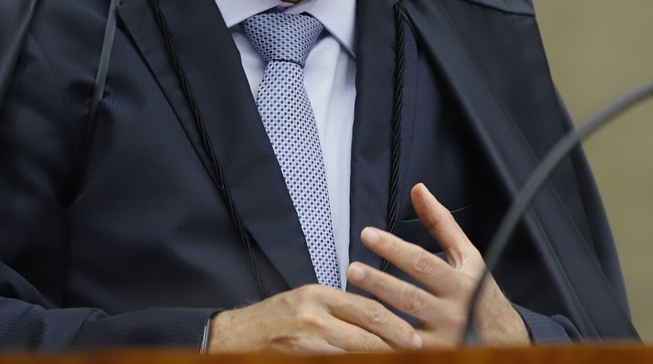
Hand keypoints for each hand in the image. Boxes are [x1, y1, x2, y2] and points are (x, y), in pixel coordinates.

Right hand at [206, 284, 423, 353]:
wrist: (234, 338)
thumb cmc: (271, 320)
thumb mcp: (305, 302)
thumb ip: (337, 308)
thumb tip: (375, 319)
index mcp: (317, 296)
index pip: (367, 310)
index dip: (395, 325)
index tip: (415, 337)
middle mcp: (313, 318)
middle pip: (367, 336)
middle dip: (395, 348)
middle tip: (418, 354)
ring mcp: (307, 343)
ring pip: (356, 354)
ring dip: (379, 358)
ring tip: (397, 360)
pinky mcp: (300, 359)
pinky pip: (337, 363)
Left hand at [346, 182, 528, 346]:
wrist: (506, 341)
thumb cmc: (481, 295)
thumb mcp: (467, 257)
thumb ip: (441, 223)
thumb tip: (419, 190)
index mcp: (459, 283)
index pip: (422, 263)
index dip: (393, 248)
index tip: (368, 234)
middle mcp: (453, 314)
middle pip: (411, 298)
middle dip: (379, 282)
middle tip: (352, 268)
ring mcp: (444, 342)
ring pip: (405, 330)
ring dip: (376, 316)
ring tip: (350, 301)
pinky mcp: (436, 358)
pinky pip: (405, 351)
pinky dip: (384, 343)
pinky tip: (362, 334)